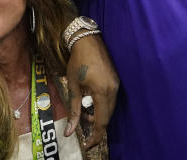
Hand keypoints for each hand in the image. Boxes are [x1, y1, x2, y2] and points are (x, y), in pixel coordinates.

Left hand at [64, 34, 118, 149]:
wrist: (88, 40)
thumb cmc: (77, 61)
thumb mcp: (73, 86)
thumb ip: (73, 110)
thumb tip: (69, 131)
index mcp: (102, 91)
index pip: (101, 121)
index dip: (95, 136)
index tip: (88, 146)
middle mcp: (113, 89)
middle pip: (107, 117)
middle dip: (96, 127)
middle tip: (85, 131)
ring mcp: (116, 84)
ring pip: (110, 108)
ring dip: (99, 115)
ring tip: (85, 112)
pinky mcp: (116, 80)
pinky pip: (112, 99)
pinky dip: (102, 106)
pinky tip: (91, 103)